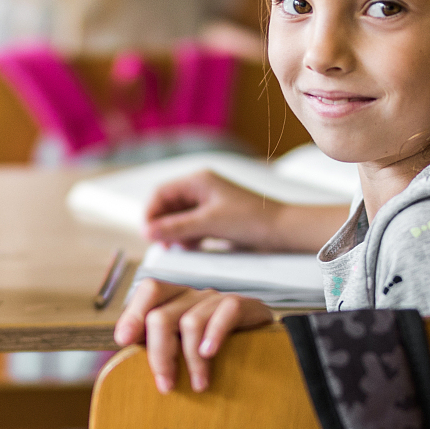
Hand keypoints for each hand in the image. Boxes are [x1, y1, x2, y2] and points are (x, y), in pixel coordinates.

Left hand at [113, 278, 274, 393]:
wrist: (265, 345)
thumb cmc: (215, 351)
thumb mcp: (181, 349)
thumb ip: (158, 348)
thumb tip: (124, 360)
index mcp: (174, 301)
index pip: (149, 291)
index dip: (133, 313)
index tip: (123, 341)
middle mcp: (192, 296)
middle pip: (162, 316)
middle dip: (160, 354)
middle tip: (166, 385)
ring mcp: (216, 299)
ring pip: (191, 322)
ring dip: (191, 360)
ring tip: (199, 385)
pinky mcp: (244, 305)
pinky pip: (225, 313)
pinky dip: (215, 335)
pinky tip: (211, 354)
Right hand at [144, 170, 282, 249]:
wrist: (282, 230)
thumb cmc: (250, 220)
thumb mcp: (209, 223)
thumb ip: (176, 228)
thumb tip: (147, 232)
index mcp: (198, 180)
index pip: (161, 193)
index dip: (150, 213)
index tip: (148, 235)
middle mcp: (201, 188)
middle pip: (168, 206)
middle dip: (163, 225)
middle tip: (164, 245)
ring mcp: (208, 203)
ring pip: (178, 218)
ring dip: (175, 233)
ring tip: (180, 247)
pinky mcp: (215, 218)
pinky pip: (191, 226)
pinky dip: (188, 237)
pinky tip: (193, 247)